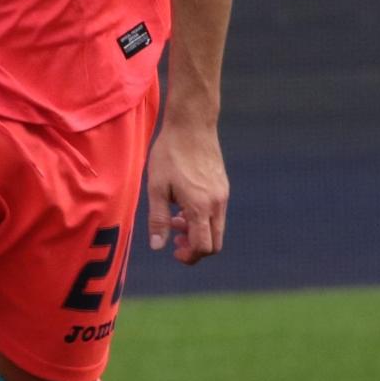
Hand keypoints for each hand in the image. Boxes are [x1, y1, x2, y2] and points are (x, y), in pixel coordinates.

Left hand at [144, 118, 227, 261]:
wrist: (192, 124)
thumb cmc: (170, 154)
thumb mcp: (156, 188)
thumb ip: (158, 220)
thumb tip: (157, 246)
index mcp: (200, 207)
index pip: (203, 247)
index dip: (188, 256)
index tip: (172, 250)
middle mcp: (217, 204)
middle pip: (215, 243)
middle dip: (195, 249)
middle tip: (175, 241)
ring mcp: (223, 195)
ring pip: (217, 228)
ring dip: (198, 232)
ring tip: (175, 219)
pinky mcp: (223, 186)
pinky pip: (217, 213)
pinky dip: (203, 218)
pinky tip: (184, 204)